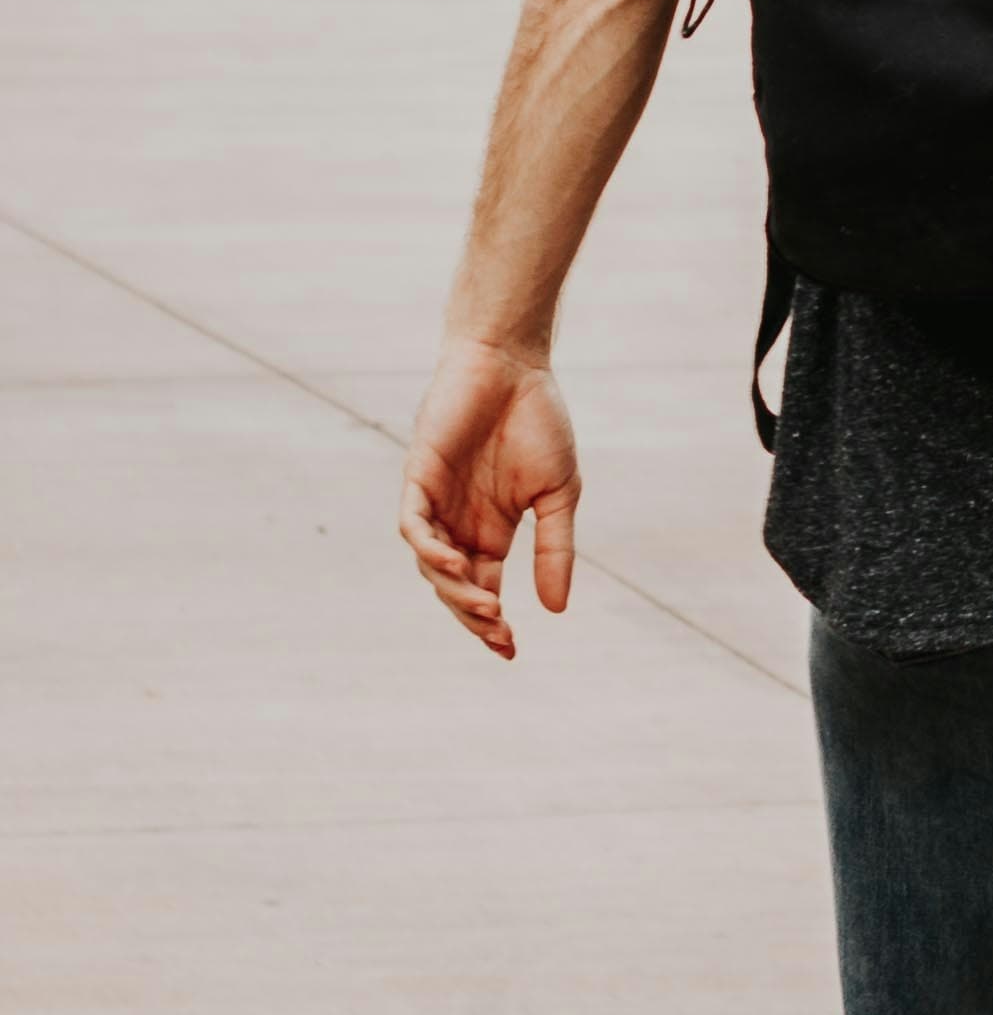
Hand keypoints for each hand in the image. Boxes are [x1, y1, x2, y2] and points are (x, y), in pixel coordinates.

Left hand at [397, 336, 580, 657]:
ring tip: (486, 605)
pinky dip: (428, 548)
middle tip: (498, 633)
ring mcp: (436, 501)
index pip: (483, 588)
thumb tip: (557, 609)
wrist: (514, 365)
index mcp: (490, 530)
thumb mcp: (558, 493)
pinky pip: (413, 525)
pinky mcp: (419, 477)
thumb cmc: (537, 422)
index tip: (510, 650)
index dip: (490, 623)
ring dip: (454, 589)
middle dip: (473, 615)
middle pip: (454, 586)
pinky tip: (454, 563)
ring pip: (431, 564)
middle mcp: (458, 523)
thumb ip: (555, 547)